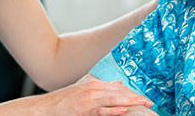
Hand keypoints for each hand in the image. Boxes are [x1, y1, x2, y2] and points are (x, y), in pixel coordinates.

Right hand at [36, 79, 153, 115]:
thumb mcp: (83, 90)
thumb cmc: (63, 102)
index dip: (132, 93)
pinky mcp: (84, 110)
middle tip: (150, 102)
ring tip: (143, 104)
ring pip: (114, 100)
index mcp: (94, 84)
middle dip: (135, 97)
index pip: (118, 88)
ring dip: (130, 102)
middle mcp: (93, 89)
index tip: (144, 97)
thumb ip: (101, 87)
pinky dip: (113, 111)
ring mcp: (89, 99)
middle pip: (119, 93)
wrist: (45, 107)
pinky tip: (123, 111)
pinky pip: (101, 110)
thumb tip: (119, 83)